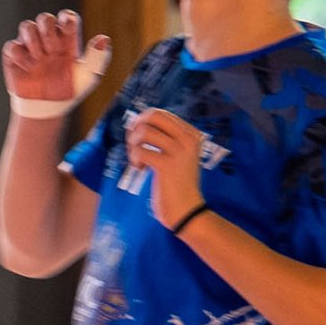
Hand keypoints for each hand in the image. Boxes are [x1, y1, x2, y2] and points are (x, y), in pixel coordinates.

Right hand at [1, 10, 111, 110]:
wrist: (47, 107)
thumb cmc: (68, 90)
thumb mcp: (87, 77)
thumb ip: (97, 58)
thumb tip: (105, 39)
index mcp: (67, 40)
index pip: (66, 18)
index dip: (66, 19)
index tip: (68, 29)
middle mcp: (47, 39)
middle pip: (45, 18)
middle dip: (48, 30)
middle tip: (53, 51)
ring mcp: (30, 46)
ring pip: (27, 26)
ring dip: (34, 42)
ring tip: (40, 60)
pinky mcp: (14, 55)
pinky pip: (12, 46)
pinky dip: (21, 57)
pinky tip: (28, 69)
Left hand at [125, 106, 208, 233]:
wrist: (187, 210)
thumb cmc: (178, 184)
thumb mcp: (178, 155)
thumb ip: (165, 138)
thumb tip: (137, 122)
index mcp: (192, 134)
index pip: (161, 114)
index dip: (142, 122)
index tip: (138, 138)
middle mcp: (188, 139)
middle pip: (153, 115)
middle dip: (136, 127)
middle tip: (134, 144)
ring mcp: (179, 150)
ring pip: (144, 131)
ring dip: (133, 144)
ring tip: (137, 158)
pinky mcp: (167, 164)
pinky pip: (140, 150)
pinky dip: (134, 159)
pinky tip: (140, 169)